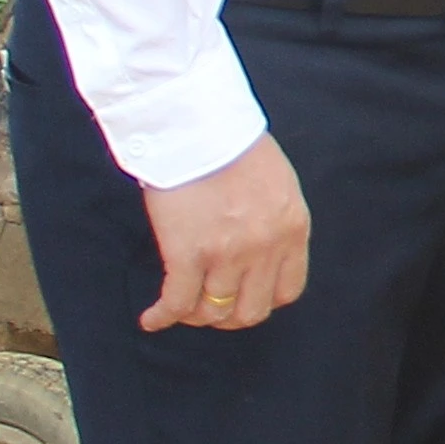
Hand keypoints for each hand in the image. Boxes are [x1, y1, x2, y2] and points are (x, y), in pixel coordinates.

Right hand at [139, 136, 308, 333]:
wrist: (198, 125)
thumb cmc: (233, 145)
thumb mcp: (278, 185)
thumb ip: (275, 220)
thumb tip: (260, 249)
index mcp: (293, 228)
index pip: (287, 291)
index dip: (261, 300)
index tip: (243, 296)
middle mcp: (266, 247)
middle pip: (250, 310)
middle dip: (228, 317)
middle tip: (208, 309)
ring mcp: (228, 254)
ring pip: (213, 311)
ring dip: (194, 315)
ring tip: (179, 309)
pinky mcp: (188, 254)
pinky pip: (177, 302)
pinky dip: (163, 317)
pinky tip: (152, 319)